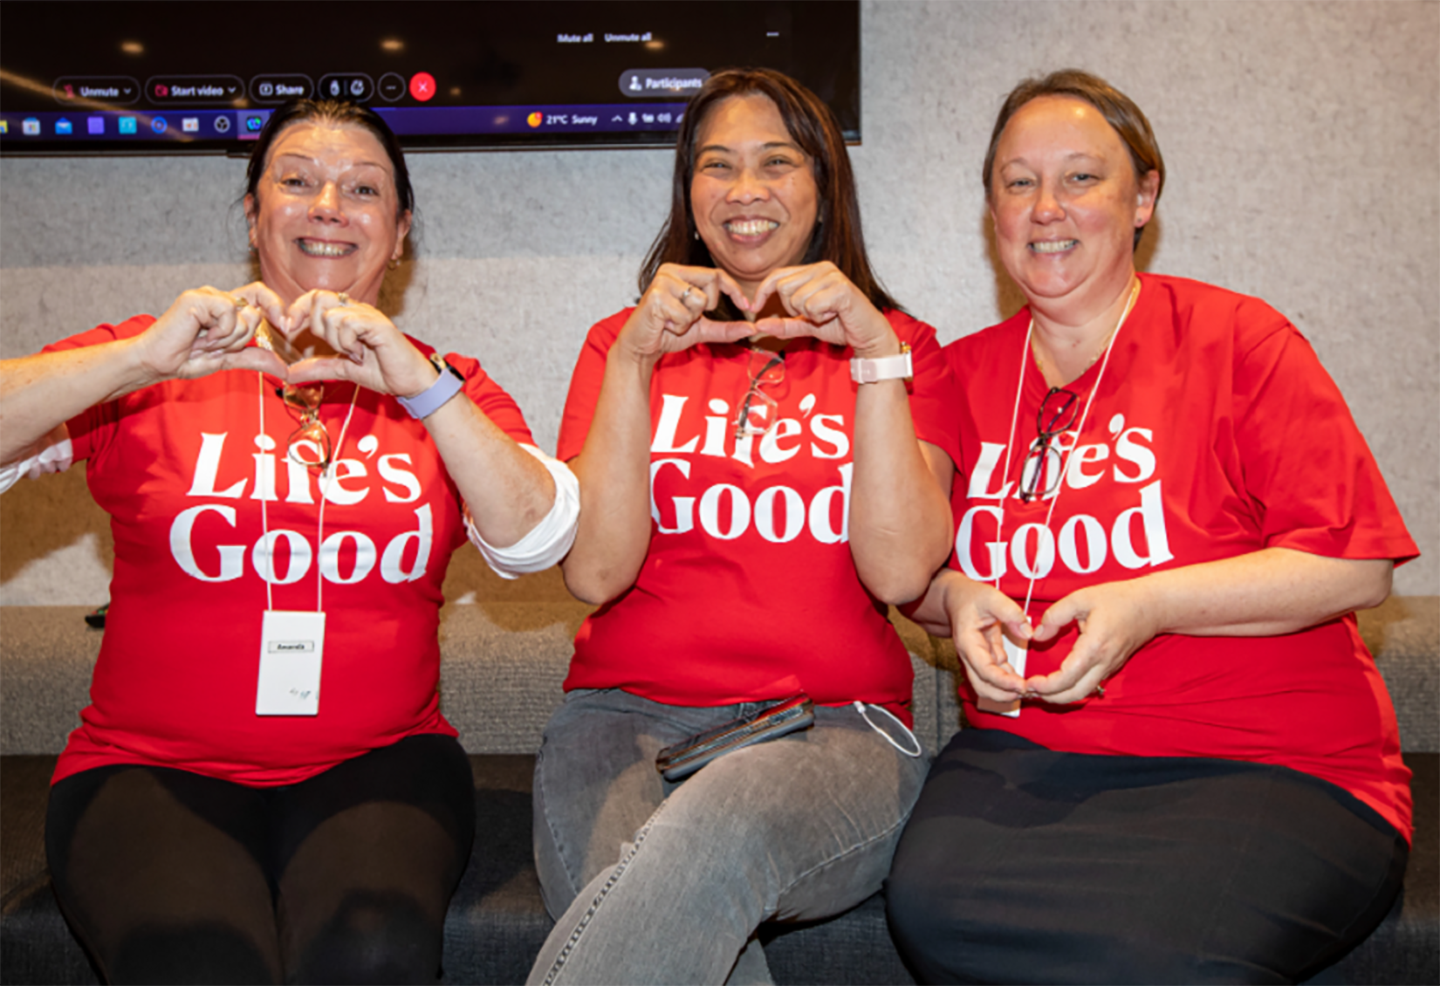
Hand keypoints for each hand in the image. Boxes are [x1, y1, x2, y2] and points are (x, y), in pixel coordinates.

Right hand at [131, 283, 288, 380]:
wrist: (158, 362)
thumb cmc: (186, 358)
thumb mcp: (229, 359)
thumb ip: (255, 358)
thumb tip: (284, 368)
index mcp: (227, 308)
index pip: (260, 296)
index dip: (277, 307)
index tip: (287, 326)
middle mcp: (219, 297)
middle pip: (257, 308)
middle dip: (243, 338)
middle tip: (219, 346)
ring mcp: (208, 295)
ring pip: (245, 316)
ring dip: (228, 339)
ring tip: (205, 342)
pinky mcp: (198, 297)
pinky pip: (229, 313)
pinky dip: (219, 333)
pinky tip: (200, 336)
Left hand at [281, 290, 436, 397]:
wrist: (409, 382)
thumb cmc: (384, 371)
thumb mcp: (343, 369)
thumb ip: (317, 367)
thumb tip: (290, 372)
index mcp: (348, 315)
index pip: (314, 296)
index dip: (297, 309)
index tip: (289, 329)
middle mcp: (357, 309)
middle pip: (318, 298)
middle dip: (315, 326)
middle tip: (332, 346)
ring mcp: (368, 315)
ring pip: (330, 315)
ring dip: (336, 341)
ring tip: (353, 353)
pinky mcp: (378, 324)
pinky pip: (348, 324)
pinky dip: (348, 343)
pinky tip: (360, 353)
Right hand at [617, 264, 753, 362]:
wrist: (640, 347)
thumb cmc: (667, 333)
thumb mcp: (701, 329)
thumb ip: (726, 328)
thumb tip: (752, 329)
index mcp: (681, 272)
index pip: (716, 273)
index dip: (734, 289)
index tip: (747, 306)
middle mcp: (670, 271)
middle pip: (712, 281)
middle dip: (706, 307)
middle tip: (688, 318)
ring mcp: (661, 282)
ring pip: (699, 300)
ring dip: (690, 320)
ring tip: (672, 322)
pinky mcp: (655, 297)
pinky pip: (684, 314)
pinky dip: (678, 327)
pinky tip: (664, 325)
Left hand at [748, 262, 897, 356]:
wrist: (868, 335)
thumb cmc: (840, 325)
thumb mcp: (806, 324)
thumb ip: (783, 324)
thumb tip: (758, 326)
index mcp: (813, 270)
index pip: (777, 275)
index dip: (762, 292)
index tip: (754, 308)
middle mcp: (822, 268)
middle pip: (783, 288)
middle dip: (793, 308)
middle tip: (814, 314)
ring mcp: (833, 276)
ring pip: (796, 298)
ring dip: (809, 315)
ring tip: (827, 314)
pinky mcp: (841, 289)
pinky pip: (811, 306)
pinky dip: (819, 317)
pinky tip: (834, 315)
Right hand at [938, 572, 1033, 703]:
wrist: (957, 597)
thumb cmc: (971, 597)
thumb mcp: (992, 598)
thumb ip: (1010, 613)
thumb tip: (1028, 633)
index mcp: (968, 643)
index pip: (984, 670)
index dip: (1002, 681)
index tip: (1021, 685)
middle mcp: (970, 655)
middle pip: (982, 686)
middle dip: (1003, 694)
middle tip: (1026, 692)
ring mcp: (977, 658)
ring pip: (987, 685)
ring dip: (1005, 691)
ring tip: (1027, 689)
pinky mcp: (986, 657)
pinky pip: (996, 675)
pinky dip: (1008, 681)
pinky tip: (1022, 681)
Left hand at [1025, 579, 1163, 703]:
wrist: (1152, 606)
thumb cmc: (1119, 599)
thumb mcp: (1081, 598)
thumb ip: (1056, 615)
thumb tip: (1037, 634)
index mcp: (1094, 647)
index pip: (1068, 677)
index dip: (1047, 686)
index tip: (1030, 684)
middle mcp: (1104, 663)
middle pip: (1075, 693)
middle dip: (1050, 698)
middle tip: (1029, 691)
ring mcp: (1110, 667)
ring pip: (1084, 692)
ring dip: (1061, 696)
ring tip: (1040, 690)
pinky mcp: (1112, 666)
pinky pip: (1091, 685)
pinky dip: (1072, 689)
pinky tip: (1058, 682)